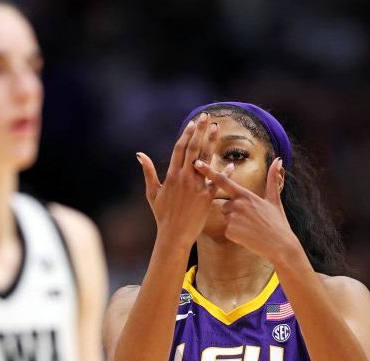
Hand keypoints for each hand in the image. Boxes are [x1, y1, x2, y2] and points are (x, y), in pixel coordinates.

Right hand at [136, 113, 226, 247]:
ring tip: (217, 128)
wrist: (174, 234)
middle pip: (193, 148)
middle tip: (206, 116)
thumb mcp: (152, 193)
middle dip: (199, 131)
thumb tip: (140, 155)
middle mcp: (185, 178)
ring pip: (206, 159)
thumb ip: (148, 172)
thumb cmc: (162, 215)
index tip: (192, 123)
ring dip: (211, 142)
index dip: (186, 134)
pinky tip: (230, 162)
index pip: (179, 149)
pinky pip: (217, 181)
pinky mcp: (207, 197)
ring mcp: (197, 187)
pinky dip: (223, 172)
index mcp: (171, 175)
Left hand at [193, 157, 296, 258]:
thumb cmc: (278, 223)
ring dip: (234, 222)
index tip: (197, 163)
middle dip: (234, 211)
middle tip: (251, 219)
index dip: (209, 171)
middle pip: (225, 205)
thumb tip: (279, 160)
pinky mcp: (229, 232)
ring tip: (250, 227)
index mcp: (245, 194)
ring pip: (226, 217)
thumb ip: (273, 179)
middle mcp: (237, 204)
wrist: (280, 245)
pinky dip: (235, 233)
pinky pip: (227, 230)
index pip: (223, 180)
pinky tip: (247, 236)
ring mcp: (232, 218)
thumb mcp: (274, 200)